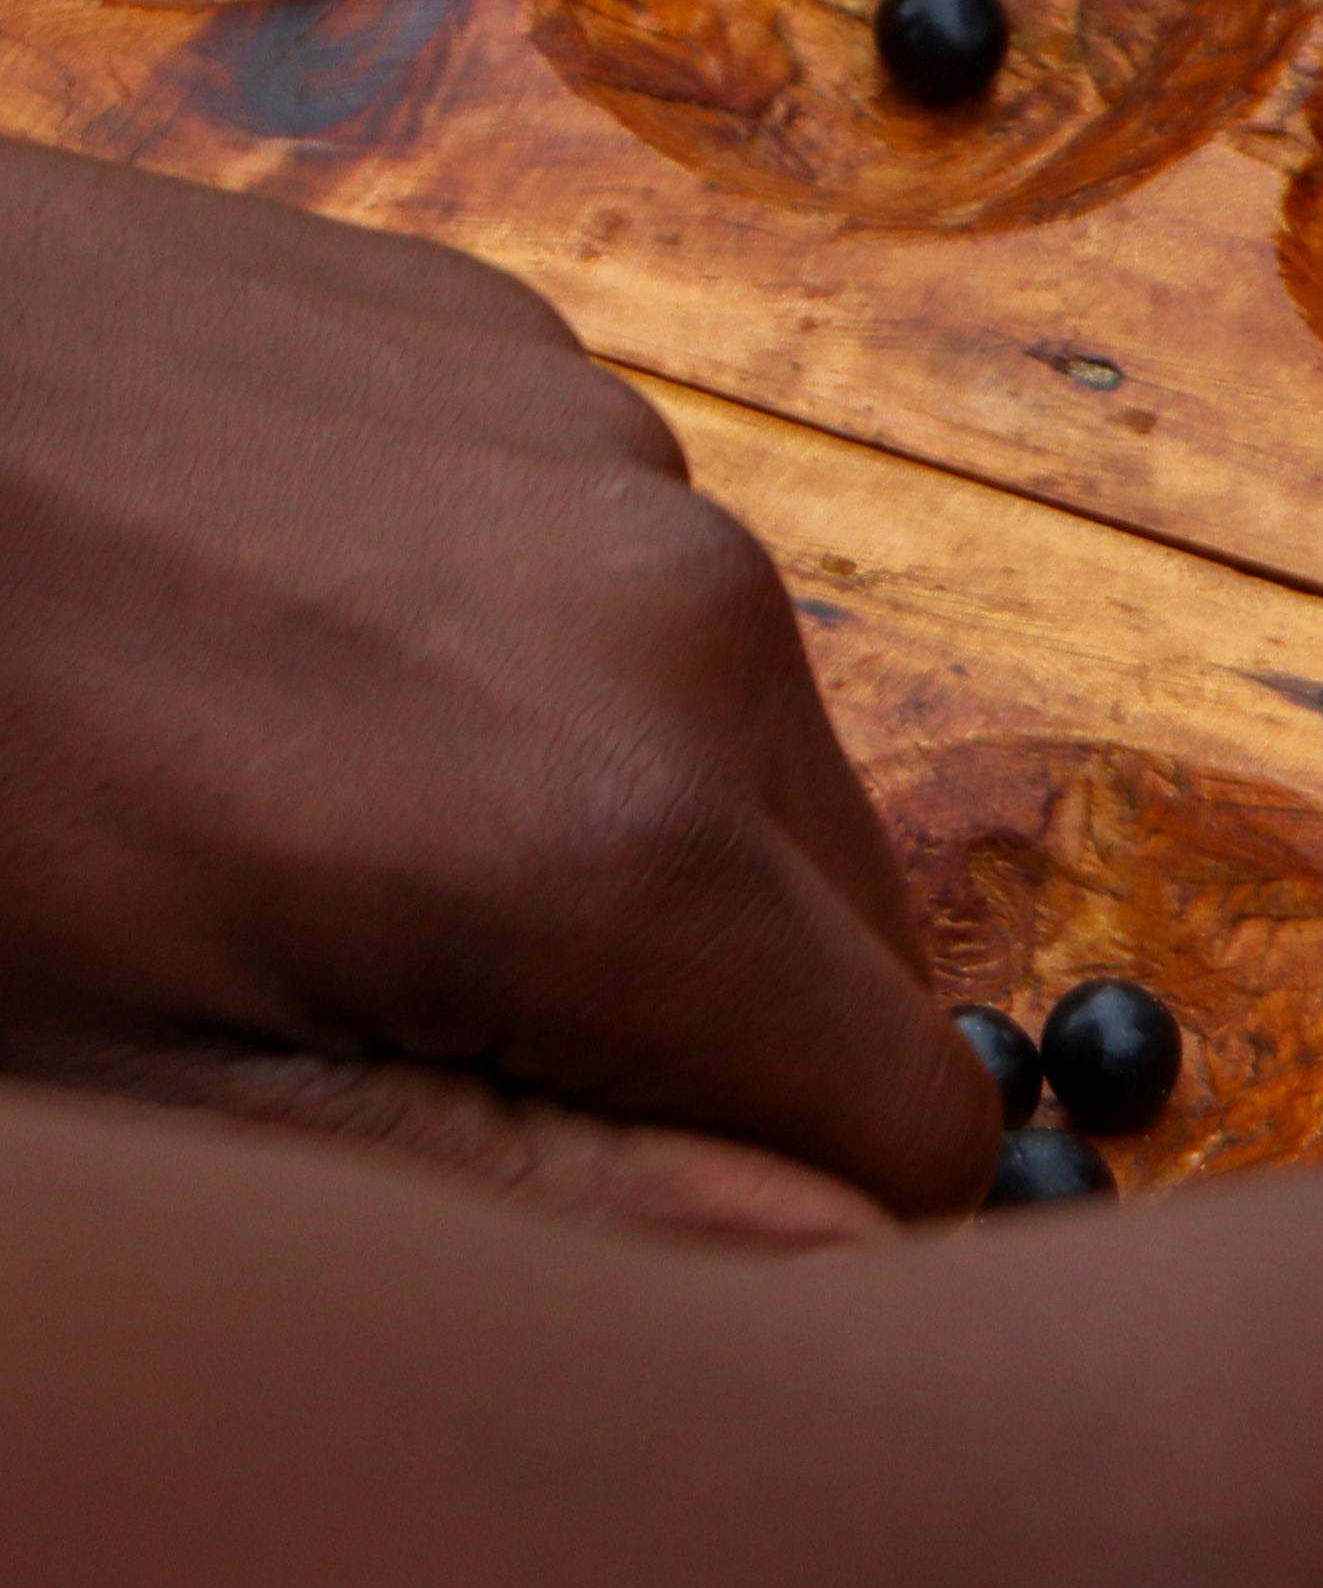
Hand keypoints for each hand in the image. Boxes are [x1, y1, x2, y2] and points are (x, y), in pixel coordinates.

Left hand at [0, 147, 996, 1240]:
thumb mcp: (145, 1100)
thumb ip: (542, 1202)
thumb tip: (855, 1249)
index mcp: (624, 840)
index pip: (914, 1131)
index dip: (755, 1208)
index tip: (526, 1192)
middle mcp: (692, 611)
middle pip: (846, 934)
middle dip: (670, 1016)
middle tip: (347, 1013)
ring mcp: (603, 440)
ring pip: (728, 751)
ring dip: (579, 825)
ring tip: (268, 816)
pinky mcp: (500, 338)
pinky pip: (605, 569)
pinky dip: (485, 647)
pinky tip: (248, 646)